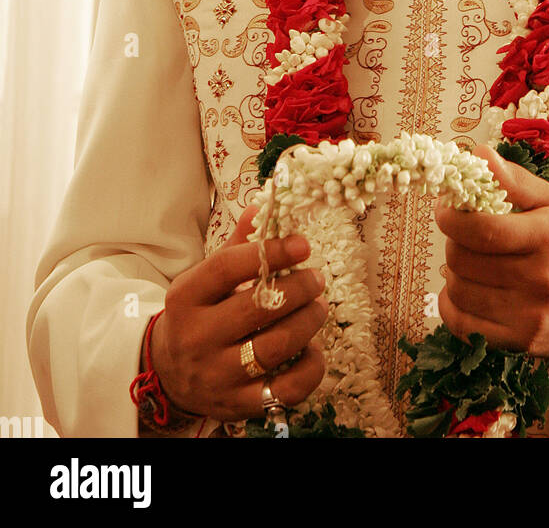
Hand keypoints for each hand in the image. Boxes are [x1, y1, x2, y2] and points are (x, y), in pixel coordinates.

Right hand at [148, 206, 327, 422]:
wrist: (168, 374)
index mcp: (185, 298)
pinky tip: (314, 348)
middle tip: (316, 278)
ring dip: (308, 322)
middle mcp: (196, 338)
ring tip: (319, 306)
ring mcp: (217, 376)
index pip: (228, 268)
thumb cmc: (197, 315)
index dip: (270, 252)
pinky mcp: (238, 405)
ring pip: (275, 347)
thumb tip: (263, 205)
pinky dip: (311, 368)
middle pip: (257, 308)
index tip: (302, 245)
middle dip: (298, 289)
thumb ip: (236, 246)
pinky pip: (286, 390)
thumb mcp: (204, 280)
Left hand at [434, 145, 548, 356]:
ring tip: (467, 259)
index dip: (451, 218)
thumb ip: (515, 180)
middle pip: (465, 261)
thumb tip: (479, 154)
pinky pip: (464, 325)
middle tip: (460, 233)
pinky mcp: (522, 342)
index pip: (484, 230)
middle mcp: (541, 280)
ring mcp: (531, 316)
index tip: (443, 208)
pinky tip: (464, 289)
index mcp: (548, 237)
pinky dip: (452, 305)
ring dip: (453, 271)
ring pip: (460, 291)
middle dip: (452, 242)